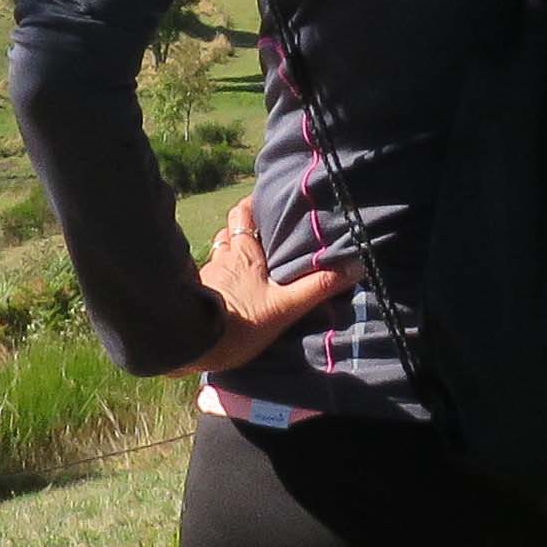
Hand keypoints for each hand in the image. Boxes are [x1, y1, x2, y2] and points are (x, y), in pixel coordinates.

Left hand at [175, 199, 358, 378]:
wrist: (192, 344)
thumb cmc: (241, 322)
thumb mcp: (285, 307)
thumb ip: (317, 288)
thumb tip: (354, 268)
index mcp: (243, 253)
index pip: (242, 215)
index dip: (250, 205)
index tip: (263, 202)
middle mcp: (221, 258)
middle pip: (227, 231)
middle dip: (239, 228)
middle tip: (257, 232)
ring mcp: (205, 276)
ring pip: (216, 253)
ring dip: (227, 252)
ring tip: (244, 260)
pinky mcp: (193, 294)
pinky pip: (206, 276)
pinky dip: (217, 275)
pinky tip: (226, 289)